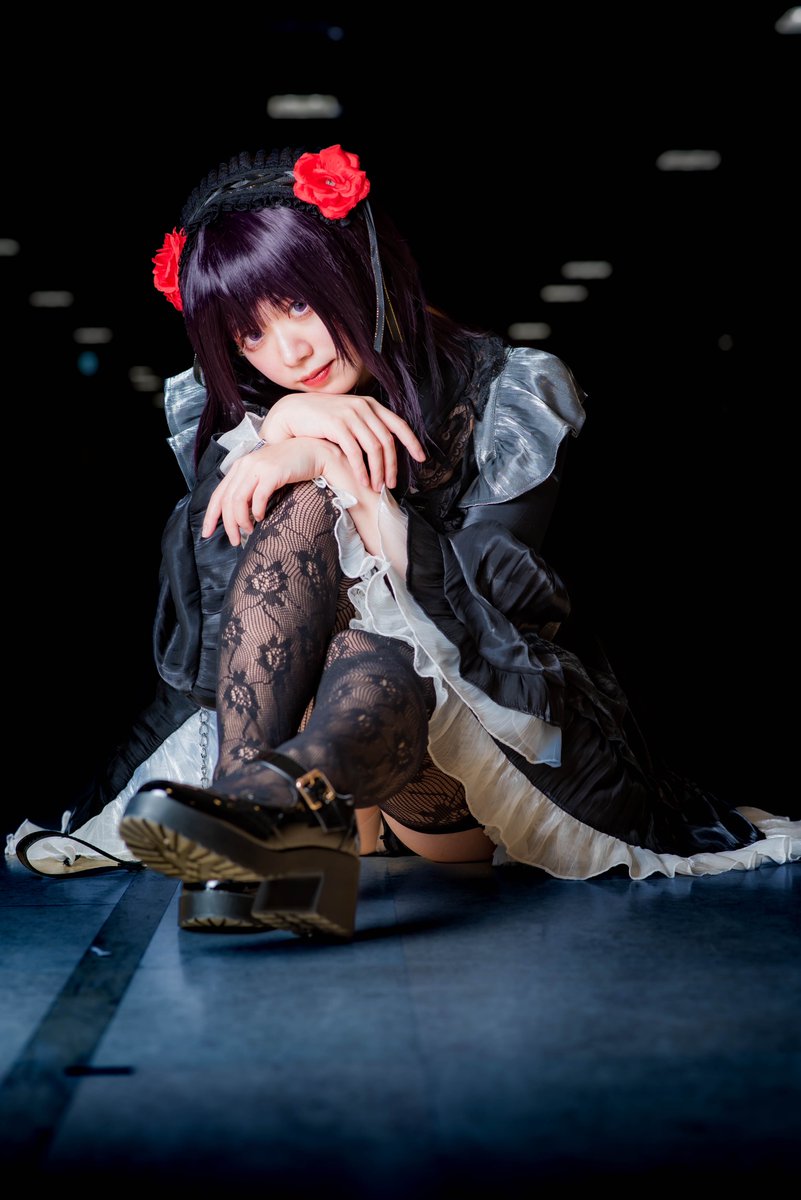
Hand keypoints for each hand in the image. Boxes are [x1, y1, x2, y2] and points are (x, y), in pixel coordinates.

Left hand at [201, 437, 327, 545]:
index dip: (210, 516)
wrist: (312, 451)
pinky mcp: (272, 472)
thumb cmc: (289, 466)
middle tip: (234, 541)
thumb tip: (240, 514)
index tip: (207, 533)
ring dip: (241, 521)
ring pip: (238, 500)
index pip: (218, 494)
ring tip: (249, 531)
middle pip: (226, 500)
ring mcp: (258, 467)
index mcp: (239, 467)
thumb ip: (250, 489)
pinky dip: (257, 511)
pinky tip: (261, 518)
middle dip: (227, 524)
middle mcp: (245, 465)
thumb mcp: (263, 475)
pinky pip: (258, 497)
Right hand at [259, 392, 425, 491]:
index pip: (399, 424)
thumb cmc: (322, 420)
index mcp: (370, 405)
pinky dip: (361, 469)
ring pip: (374, 448)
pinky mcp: (337, 425)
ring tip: (377, 487)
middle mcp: (363, 407)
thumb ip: (366, 427)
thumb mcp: (349, 418)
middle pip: (387, 441)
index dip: (412, 442)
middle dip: (392, 466)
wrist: (293, 412)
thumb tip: (383, 448)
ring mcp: (350, 415)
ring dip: (378, 471)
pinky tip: (363, 481)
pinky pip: (355, 452)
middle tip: (392, 484)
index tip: (421, 459)